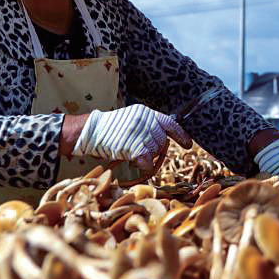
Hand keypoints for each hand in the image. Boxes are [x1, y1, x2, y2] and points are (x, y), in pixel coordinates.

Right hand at [71, 104, 192, 173]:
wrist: (90, 132)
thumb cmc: (109, 129)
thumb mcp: (131, 120)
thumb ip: (147, 127)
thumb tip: (162, 142)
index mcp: (146, 112)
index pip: (170, 123)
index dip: (180, 135)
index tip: (188, 145)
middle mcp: (146, 120)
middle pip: (163, 141)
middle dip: (156, 150)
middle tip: (142, 152)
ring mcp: (141, 133)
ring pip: (156, 152)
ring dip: (147, 157)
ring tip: (133, 154)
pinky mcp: (135, 147)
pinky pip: (147, 161)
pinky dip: (143, 166)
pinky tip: (134, 162)